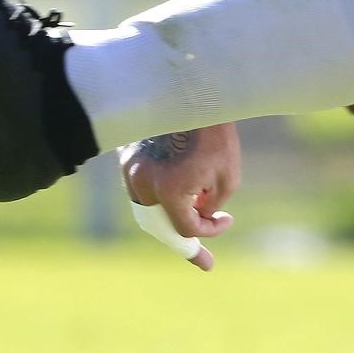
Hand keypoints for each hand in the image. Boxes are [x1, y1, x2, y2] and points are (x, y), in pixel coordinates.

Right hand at [120, 123, 241, 269]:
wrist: (189, 91)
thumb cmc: (214, 132)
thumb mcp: (226, 175)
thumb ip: (211, 205)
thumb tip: (199, 214)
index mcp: (168, 191)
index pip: (187, 228)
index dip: (211, 231)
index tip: (227, 220)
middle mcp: (142, 185)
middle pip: (160, 226)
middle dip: (183, 244)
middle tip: (203, 261)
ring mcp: (130, 171)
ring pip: (148, 210)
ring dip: (168, 220)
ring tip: (190, 232)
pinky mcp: (126, 159)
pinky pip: (142, 189)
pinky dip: (158, 200)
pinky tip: (176, 202)